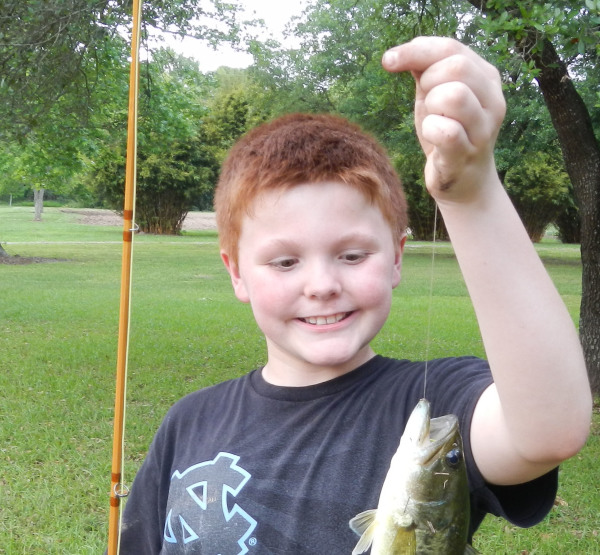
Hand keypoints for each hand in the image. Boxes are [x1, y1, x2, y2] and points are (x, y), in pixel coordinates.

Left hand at [382, 37, 505, 202]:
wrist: (464, 180)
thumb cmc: (448, 132)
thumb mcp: (435, 95)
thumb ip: (425, 70)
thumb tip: (399, 53)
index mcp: (486, 78)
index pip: (451, 48)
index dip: (416, 50)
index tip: (389, 61)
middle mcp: (492, 100)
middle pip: (456, 67)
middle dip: (429, 81)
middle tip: (427, 101)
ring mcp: (483, 129)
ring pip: (454, 95)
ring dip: (432, 105)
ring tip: (433, 119)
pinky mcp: (466, 154)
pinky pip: (446, 131)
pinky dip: (430, 130)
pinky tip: (432, 137)